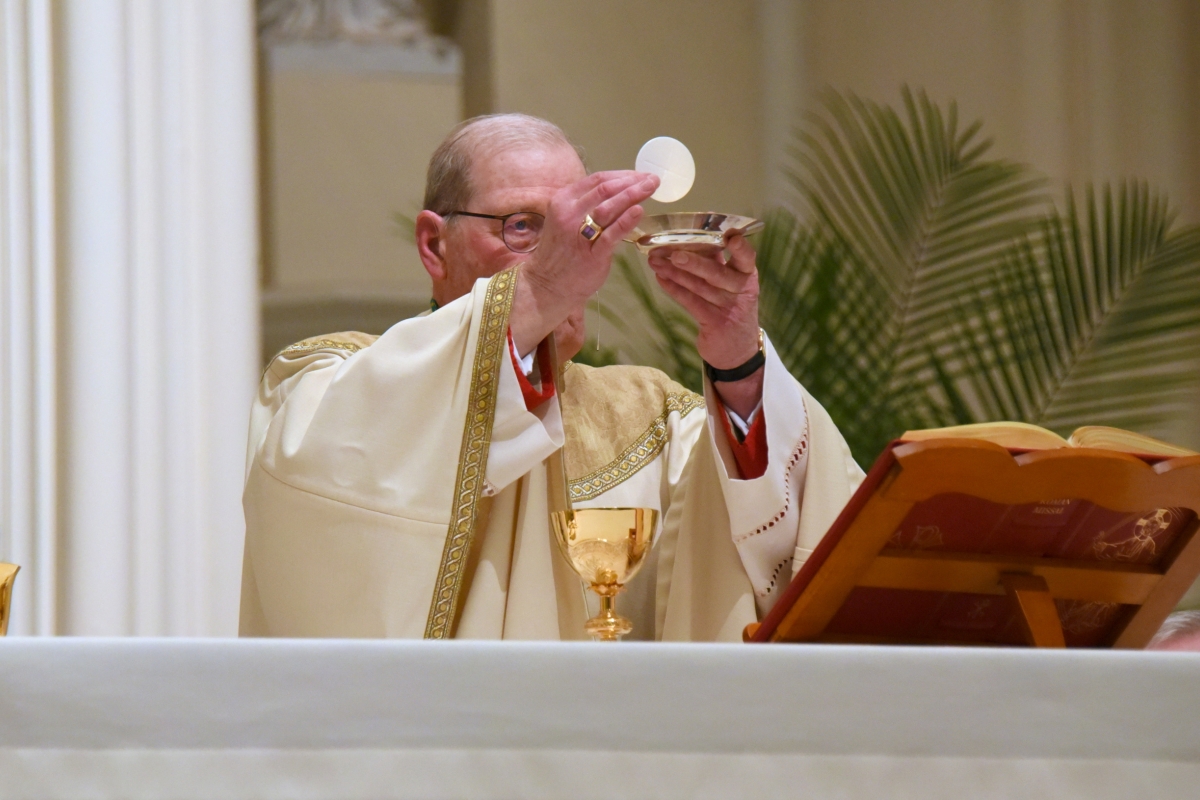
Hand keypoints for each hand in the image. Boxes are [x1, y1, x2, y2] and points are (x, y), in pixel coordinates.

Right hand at [511, 171, 658, 355]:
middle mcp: (569, 213)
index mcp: (563, 200)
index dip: (623, 175)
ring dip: (632, 195)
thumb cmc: (562, 251)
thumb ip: (588, 206)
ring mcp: (579, 234)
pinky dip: (626, 220)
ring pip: (608, 207)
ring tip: (651, 188)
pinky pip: (611, 234)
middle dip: (632, 182)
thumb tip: (620, 192)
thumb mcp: (569, 219)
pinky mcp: (591, 254)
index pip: (597, 180)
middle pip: (605, 189)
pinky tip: (639, 211)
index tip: (641, 175)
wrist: (547, 284)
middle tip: (652, 180)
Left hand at [647, 235, 762, 417]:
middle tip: (672, 253)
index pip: (747, 258)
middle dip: (693, 262)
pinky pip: (690, 302)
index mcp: (747, 275)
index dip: (740, 247)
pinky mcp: (714, 322)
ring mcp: (728, 307)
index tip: (731, 235)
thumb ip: (718, 263)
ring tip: (655, 262)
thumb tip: (691, 239)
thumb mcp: (733, 284)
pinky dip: (674, 289)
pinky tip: (660, 279)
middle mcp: (741, 290)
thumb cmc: (731, 307)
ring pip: (699, 287)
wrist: (738, 350)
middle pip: (716, 273)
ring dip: (674, 273)